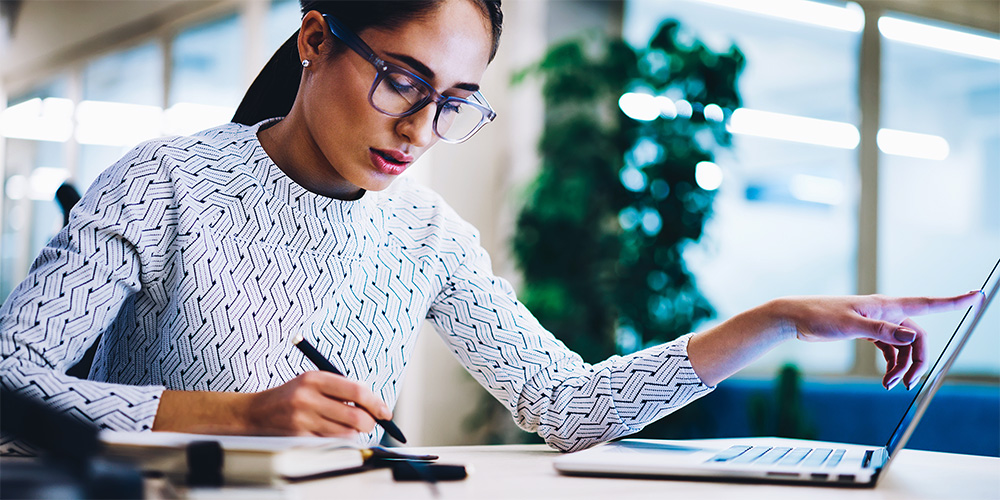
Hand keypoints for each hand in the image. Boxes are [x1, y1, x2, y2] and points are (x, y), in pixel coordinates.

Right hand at [243, 371, 392, 436]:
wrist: (256, 412)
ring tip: (346, 425)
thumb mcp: (313, 382)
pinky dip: (338, 440)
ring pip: (346, 433)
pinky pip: (331, 443)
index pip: (357, 391)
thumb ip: (341, 389)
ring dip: (353, 432)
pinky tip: (331, 432)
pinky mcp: (298, 438)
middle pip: (355, 416)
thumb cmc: (292, 396)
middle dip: (369, 423)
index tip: (385, 412)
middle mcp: (308, 398)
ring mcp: (302, 420)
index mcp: (315, 378)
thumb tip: (374, 404)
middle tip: (369, 422)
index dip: (376, 403)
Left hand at [777, 291, 982, 389]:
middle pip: (916, 337)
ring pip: (903, 346)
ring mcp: (877, 323)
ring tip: (890, 385)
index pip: (927, 303)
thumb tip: (913, 336)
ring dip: (902, 366)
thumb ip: (882, 331)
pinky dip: (891, 364)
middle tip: (909, 383)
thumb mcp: (850, 326)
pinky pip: (889, 349)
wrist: (795, 317)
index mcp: (885, 305)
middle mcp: (885, 312)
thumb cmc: (819, 316)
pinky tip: (886, 378)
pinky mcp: (867, 332)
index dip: (953, 301)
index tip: (976, 295)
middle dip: (918, 360)